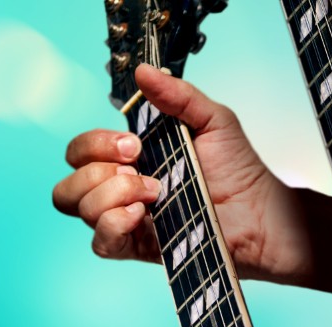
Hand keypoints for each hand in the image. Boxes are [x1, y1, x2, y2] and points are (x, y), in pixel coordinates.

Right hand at [52, 64, 331, 295]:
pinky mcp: (139, 248)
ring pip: (78, 208)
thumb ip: (178, 96)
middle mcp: (121, 191)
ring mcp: (128, 221)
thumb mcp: (213, 120)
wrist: (263, 215)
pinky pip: (100, 243)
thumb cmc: (241, 171)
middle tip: (140, 167)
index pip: (82, 150)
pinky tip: (140, 215)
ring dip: (108, 194)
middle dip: (96, 168)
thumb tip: (144, 73)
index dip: (96, 143)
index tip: (134, 143)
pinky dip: (112, 224)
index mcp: (131, 159)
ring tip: (152, 192)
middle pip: (69, 183)